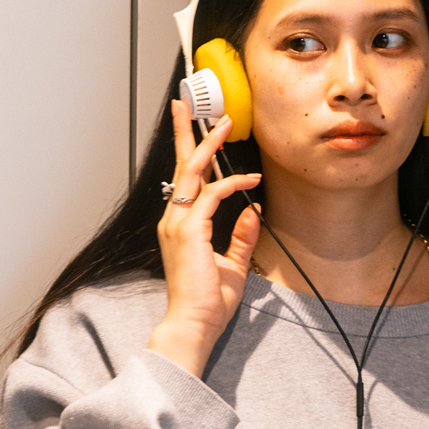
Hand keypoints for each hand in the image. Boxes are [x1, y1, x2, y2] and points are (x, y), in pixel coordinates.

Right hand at [148, 101, 260, 376]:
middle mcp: (174, 220)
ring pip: (193, 172)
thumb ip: (241, 238)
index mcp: (181, 227)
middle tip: (187, 103)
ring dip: (209, 145)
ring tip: (224, 123)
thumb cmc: (207, 303)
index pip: (186, 182)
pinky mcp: (189, 231)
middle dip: (186, 132)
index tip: (207, 135)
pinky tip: (250, 181)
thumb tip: (253, 212)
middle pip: (181, 166)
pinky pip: (212, 196)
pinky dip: (232, 185)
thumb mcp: (232, 265)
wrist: (193, 325)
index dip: (195, 155)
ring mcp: (178, 224)